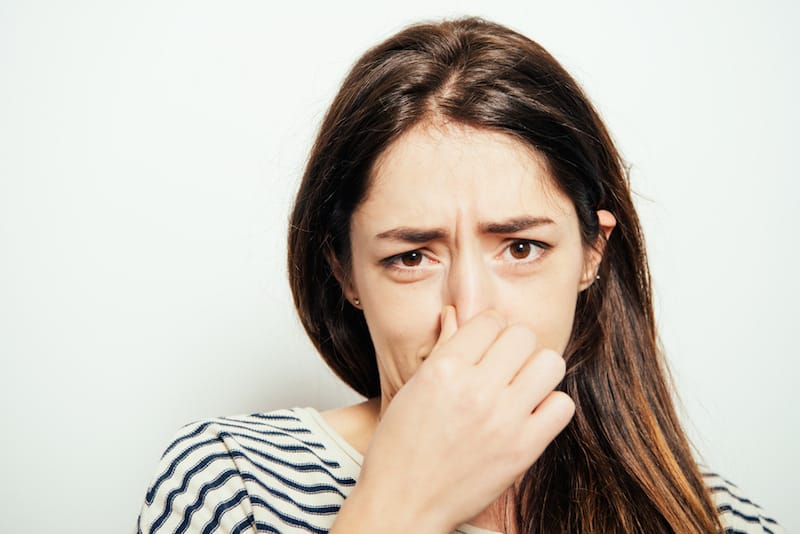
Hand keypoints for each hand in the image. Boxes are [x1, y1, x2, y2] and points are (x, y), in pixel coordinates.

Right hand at [333, 306, 574, 532]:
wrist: (403, 504)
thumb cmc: (400, 448)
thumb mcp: (413, 388)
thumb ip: (443, 349)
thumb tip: (456, 313)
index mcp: (443, 369)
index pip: (489, 320)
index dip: (487, 330)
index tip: (483, 346)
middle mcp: (475, 389)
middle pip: (522, 336)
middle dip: (513, 346)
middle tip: (502, 366)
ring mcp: (503, 420)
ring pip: (549, 363)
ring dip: (536, 370)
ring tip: (519, 386)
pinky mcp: (523, 449)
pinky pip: (562, 405)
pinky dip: (550, 406)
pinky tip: (528, 414)